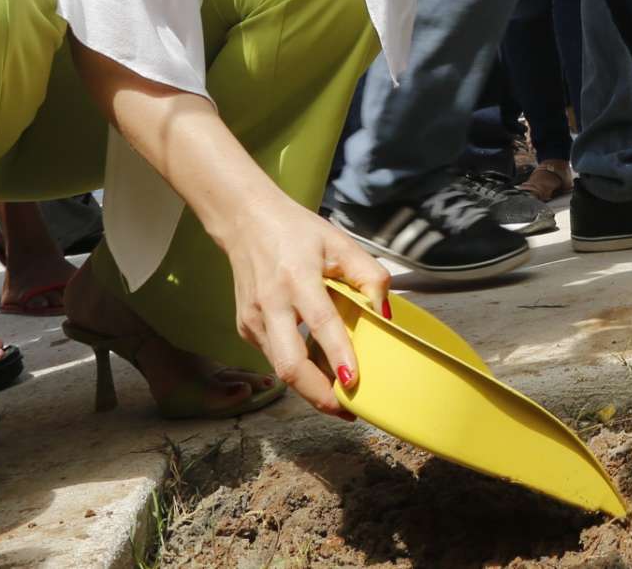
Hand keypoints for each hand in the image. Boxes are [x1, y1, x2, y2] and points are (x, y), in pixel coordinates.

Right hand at [218, 191, 389, 420]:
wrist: (246, 221)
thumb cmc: (297, 232)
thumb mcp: (339, 242)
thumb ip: (368, 274)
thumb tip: (385, 312)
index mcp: (297, 278)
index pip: (320, 322)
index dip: (338, 355)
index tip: (354, 381)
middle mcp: (271, 303)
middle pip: (290, 364)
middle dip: (318, 394)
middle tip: (346, 410)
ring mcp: (253, 319)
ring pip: (281, 368)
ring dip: (310, 388)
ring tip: (338, 397)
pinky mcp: (246, 327)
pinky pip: (274, 357)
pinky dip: (297, 368)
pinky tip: (317, 369)